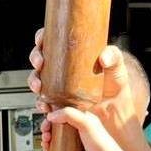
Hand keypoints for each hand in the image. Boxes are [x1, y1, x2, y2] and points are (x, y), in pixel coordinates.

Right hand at [28, 32, 146, 150]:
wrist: (113, 112)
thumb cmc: (115, 86)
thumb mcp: (117, 68)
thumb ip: (114, 57)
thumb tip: (104, 56)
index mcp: (72, 54)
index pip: (52, 40)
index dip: (42, 38)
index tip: (40, 41)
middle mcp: (61, 69)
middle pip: (40, 58)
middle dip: (35, 59)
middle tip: (40, 63)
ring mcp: (57, 86)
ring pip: (37, 79)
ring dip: (33, 81)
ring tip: (39, 86)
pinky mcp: (57, 101)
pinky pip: (43, 100)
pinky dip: (40, 103)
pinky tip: (45, 105)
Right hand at [43, 104, 130, 150]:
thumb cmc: (101, 143)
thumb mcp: (86, 122)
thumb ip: (69, 114)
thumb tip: (51, 115)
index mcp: (82, 117)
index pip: (65, 110)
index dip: (54, 109)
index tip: (45, 110)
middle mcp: (77, 128)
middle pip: (57, 122)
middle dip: (48, 124)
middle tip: (45, 127)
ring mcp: (72, 140)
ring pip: (54, 134)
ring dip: (46, 135)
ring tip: (46, 138)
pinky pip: (55, 147)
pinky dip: (48, 145)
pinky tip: (47, 146)